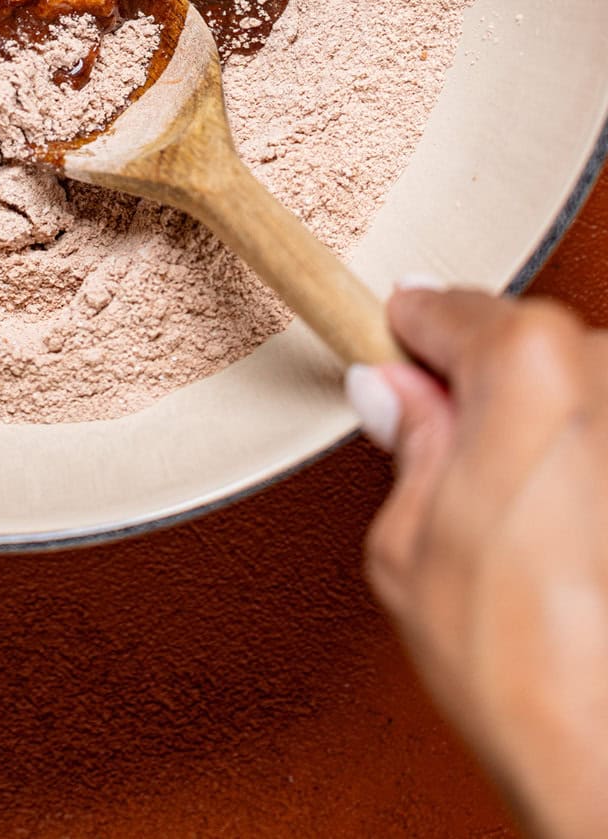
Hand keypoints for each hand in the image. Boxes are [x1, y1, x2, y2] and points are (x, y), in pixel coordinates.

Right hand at [347, 286, 607, 838]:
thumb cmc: (527, 669)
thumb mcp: (408, 545)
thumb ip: (409, 444)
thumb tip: (396, 398)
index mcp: (528, 364)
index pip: (446, 308)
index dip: (408, 337)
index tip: (392, 355)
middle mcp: (607, 371)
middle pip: (521, 343)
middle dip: (480, 389)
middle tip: (444, 460)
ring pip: (578, 392)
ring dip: (546, 432)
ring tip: (516, 521)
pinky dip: (590, 472)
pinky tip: (569, 537)